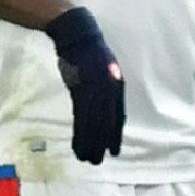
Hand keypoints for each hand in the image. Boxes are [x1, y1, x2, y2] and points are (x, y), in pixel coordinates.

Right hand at [44, 7, 124, 163]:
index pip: (117, 115)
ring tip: (87, 158)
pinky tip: (78, 142)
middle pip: (106, 122)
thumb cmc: (89, 52)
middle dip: (103, 142)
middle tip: (100, 160)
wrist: (77, 34)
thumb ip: (105, 87)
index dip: (115, 133)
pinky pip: (81, 115)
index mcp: (116, 86)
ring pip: (93, 122)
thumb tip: (103, 105)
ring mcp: (94, 90)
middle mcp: (108, 90)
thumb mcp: (102, 70)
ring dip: (90, 141)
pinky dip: (80, 130)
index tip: (114, 150)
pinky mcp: (79, 89)